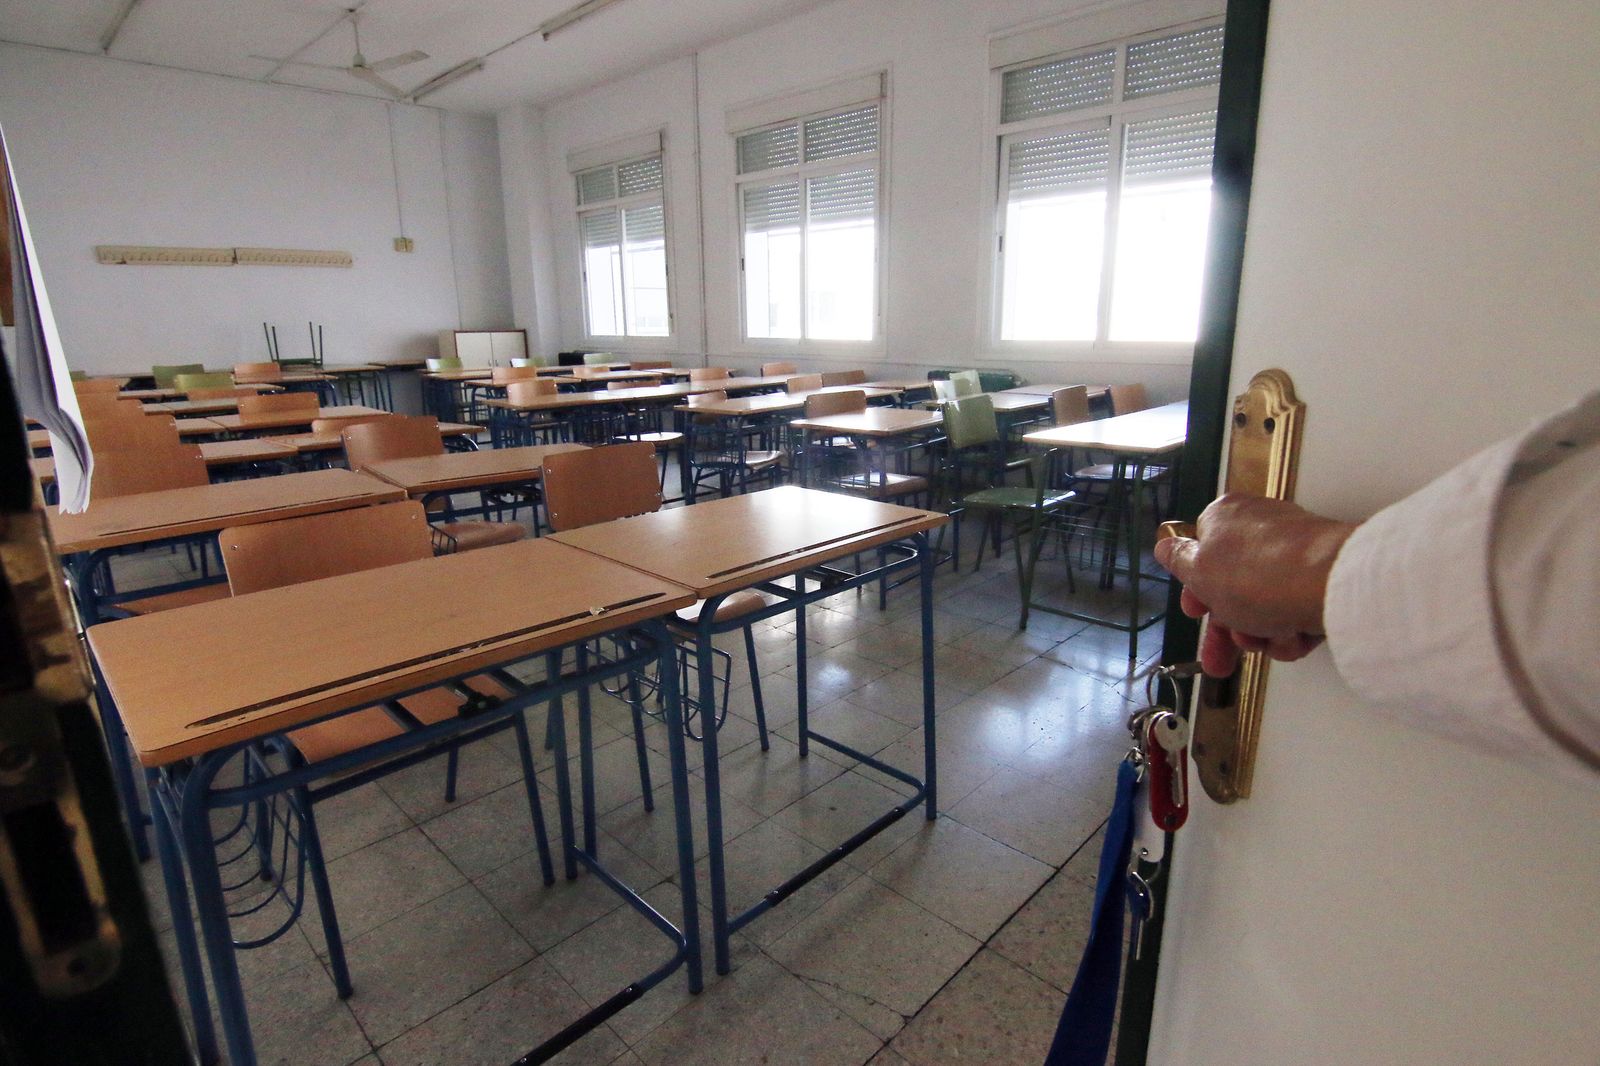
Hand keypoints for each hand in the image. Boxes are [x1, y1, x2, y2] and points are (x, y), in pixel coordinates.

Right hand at [1153, 494, 1356, 676]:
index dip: (1197, 592)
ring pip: (1265, 604)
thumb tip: (1165, 546)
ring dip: (1262, 633)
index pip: (1201, 555)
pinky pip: (1297, 608)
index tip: (1196, 613)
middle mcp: (1260, 529)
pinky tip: (1294, 636)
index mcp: (1224, 518)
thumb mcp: (1198, 571)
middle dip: (1228, 628)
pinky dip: (1293, 629)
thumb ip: (1177, 559)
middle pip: (1233, 587)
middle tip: (1222, 658)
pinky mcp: (1323, 575)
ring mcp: (1294, 552)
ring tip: (1269, 640)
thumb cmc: (1260, 573)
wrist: (1330, 584)